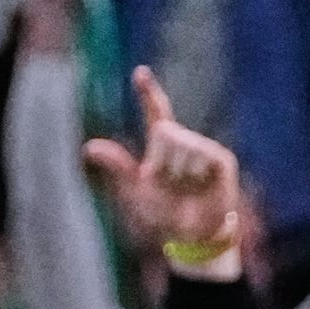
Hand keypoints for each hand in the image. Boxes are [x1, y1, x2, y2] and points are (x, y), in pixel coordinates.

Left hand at [83, 67, 246, 273]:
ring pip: (182, 143)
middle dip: (161, 160)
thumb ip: (117, 166)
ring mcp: (204, 150)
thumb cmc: (162, 215)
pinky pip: (202, 153)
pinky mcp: (221, 160)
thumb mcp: (135, 190)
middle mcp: (184, 143)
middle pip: (165, 131)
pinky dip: (196, 170)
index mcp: (162, 148)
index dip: (148, 93)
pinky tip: (201, 183)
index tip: (139, 72)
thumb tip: (88, 146)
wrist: (190, 236)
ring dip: (179, 171)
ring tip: (187, 187)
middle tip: (170, 183)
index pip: (156, 114)